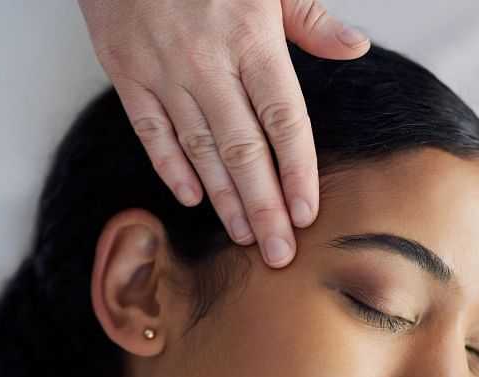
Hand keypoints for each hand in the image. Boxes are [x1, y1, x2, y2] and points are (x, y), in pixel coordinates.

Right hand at [75, 0, 369, 266]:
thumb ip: (308, 19)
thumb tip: (354, 49)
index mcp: (251, 37)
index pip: (283, 120)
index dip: (297, 171)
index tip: (308, 213)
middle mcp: (207, 61)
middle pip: (243, 148)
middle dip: (264, 206)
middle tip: (279, 252)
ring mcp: (162, 70)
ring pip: (199, 148)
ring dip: (224, 197)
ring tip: (245, 236)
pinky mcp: (125, 71)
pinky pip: (151, 131)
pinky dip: (170, 167)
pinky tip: (192, 197)